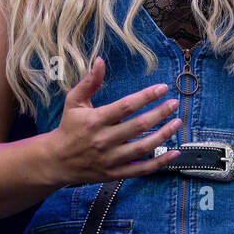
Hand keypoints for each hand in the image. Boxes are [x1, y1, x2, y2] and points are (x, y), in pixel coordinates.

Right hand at [48, 57, 182, 183]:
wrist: (57, 161)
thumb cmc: (68, 127)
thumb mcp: (74, 102)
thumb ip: (89, 82)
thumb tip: (100, 60)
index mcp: (95, 120)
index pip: (126, 106)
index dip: (147, 96)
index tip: (162, 88)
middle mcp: (104, 140)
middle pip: (139, 126)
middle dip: (160, 113)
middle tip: (175, 104)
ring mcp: (111, 158)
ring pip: (144, 147)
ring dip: (164, 135)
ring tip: (177, 123)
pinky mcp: (115, 173)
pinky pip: (142, 169)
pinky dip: (160, 162)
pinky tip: (175, 152)